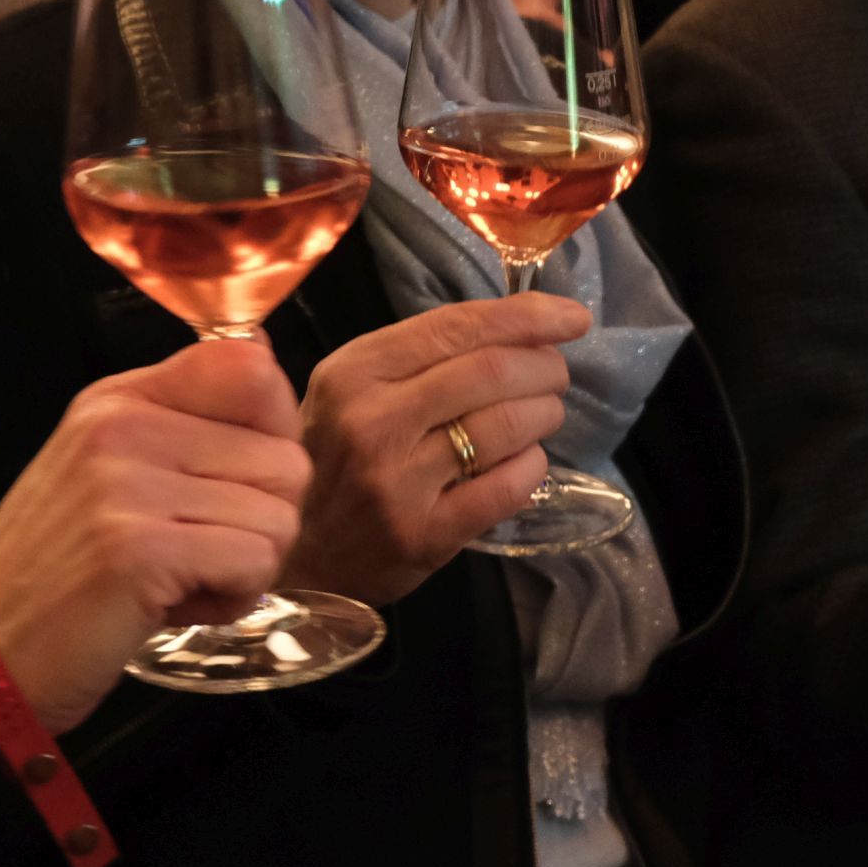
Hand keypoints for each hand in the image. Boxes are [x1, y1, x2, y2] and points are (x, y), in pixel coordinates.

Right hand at [0, 339, 310, 732]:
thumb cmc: (60, 575)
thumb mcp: (109, 472)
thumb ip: (181, 427)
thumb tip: (267, 372)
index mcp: (120, 399)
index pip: (250, 365)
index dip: (274, 433)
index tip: (236, 482)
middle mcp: (123, 426)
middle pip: (286, 456)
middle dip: (263, 521)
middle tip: (197, 554)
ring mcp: (127, 484)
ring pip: (279, 515)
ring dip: (248, 568)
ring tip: (179, 582)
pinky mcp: (139, 549)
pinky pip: (255, 561)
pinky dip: (234, 599)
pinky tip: (178, 607)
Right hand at [281, 293, 589, 606]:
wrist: (296, 550)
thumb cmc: (334, 455)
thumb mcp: (351, 387)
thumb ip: (420, 354)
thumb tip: (518, 325)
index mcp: (355, 371)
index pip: (457, 327)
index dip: (526, 317)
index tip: (571, 318)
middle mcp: (373, 421)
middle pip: (490, 372)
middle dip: (543, 365)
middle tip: (556, 372)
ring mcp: (398, 482)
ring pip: (504, 427)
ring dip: (544, 412)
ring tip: (545, 412)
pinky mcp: (424, 535)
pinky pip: (505, 487)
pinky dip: (532, 465)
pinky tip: (527, 459)